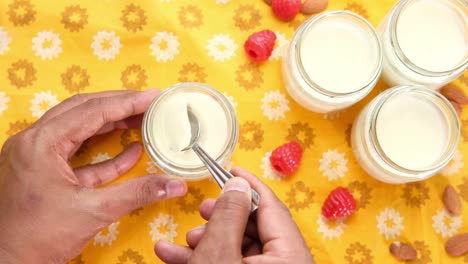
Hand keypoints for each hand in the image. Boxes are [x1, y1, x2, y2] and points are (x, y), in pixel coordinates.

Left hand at [0, 90, 186, 262]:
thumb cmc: (38, 238)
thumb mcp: (93, 212)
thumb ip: (137, 193)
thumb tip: (175, 185)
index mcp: (41, 144)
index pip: (92, 112)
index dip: (127, 103)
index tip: (153, 97)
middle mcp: (34, 142)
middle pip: (82, 109)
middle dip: (118, 105)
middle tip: (148, 104)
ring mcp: (34, 155)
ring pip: (77, 126)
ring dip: (110, 123)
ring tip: (140, 120)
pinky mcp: (41, 170)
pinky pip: (75, 152)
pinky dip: (102, 150)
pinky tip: (129, 151)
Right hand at [154, 167, 313, 263]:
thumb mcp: (218, 253)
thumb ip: (229, 215)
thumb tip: (238, 184)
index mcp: (290, 256)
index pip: (272, 206)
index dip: (249, 183)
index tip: (231, 168)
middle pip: (254, 227)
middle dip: (219, 218)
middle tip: (202, 209)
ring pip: (239, 248)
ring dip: (207, 242)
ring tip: (182, 243)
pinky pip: (234, 263)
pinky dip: (208, 258)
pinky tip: (176, 256)